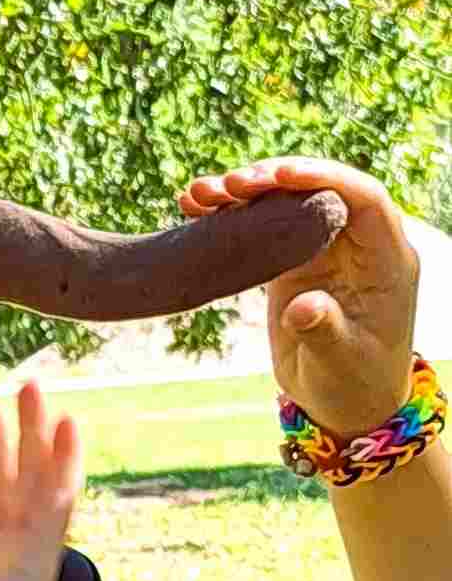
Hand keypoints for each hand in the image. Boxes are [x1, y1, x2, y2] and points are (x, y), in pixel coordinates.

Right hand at [179, 153, 421, 436]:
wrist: (343, 404)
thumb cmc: (354, 384)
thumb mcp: (340, 362)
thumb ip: (324, 331)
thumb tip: (304, 307)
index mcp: (387, 260)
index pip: (364, 199)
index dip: (325, 178)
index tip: (282, 176)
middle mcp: (357, 245)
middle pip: (319, 189)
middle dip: (273, 179)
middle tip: (230, 184)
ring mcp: (323, 249)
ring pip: (285, 201)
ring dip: (243, 191)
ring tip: (201, 193)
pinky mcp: (292, 260)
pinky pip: (262, 225)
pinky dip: (230, 214)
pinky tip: (195, 206)